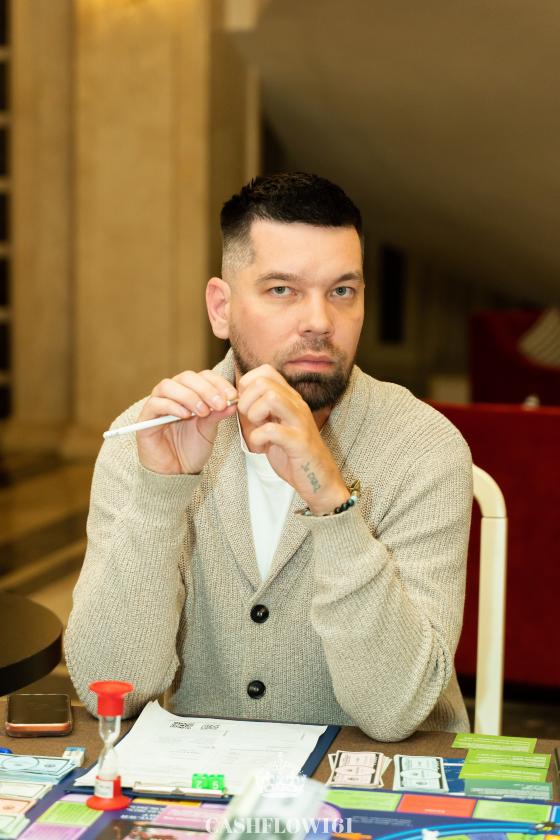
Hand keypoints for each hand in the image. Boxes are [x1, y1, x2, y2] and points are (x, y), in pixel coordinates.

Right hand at [135, 370, 237, 474]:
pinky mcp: (145, 419)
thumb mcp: (209, 431)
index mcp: (190, 394)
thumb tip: (233, 401)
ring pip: (168, 385)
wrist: (176, 474)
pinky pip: (155, 404)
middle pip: (186, 377)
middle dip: (206, 389)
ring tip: (202, 412)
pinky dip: (172, 406)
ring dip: (189, 395)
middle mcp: (172, 395)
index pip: (202, 376)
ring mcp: (157, 405)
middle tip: (219, 404)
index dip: (218, 383)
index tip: (232, 396)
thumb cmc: (191, 450)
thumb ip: (217, 414)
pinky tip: (186, 416)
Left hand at [237, 365, 348, 513]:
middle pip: (264, 382)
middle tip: (249, 420)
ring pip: (270, 398)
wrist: (319, 479)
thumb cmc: (293, 453)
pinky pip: (271, 430)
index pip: (266, 371)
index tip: (246, 405)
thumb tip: (239, 400)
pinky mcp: (299, 442)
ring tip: (256, 430)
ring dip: (254, 414)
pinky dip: (258, 438)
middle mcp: (296, 405)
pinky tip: (261, 448)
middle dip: (247, 400)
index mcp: (290, 399)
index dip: (248, 384)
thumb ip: (261, 412)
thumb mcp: (276, 426)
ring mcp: (300, 422)